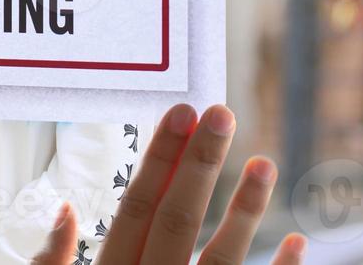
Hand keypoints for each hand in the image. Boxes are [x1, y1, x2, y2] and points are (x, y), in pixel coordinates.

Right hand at [33, 104, 306, 264]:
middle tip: (222, 112)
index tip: (181, 113)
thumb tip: (65, 209)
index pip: (137, 208)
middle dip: (200, 164)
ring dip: (244, 210)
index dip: (160, 159)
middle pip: (178, 221)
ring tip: (265, 162)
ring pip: (220, 260)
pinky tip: (297, 242)